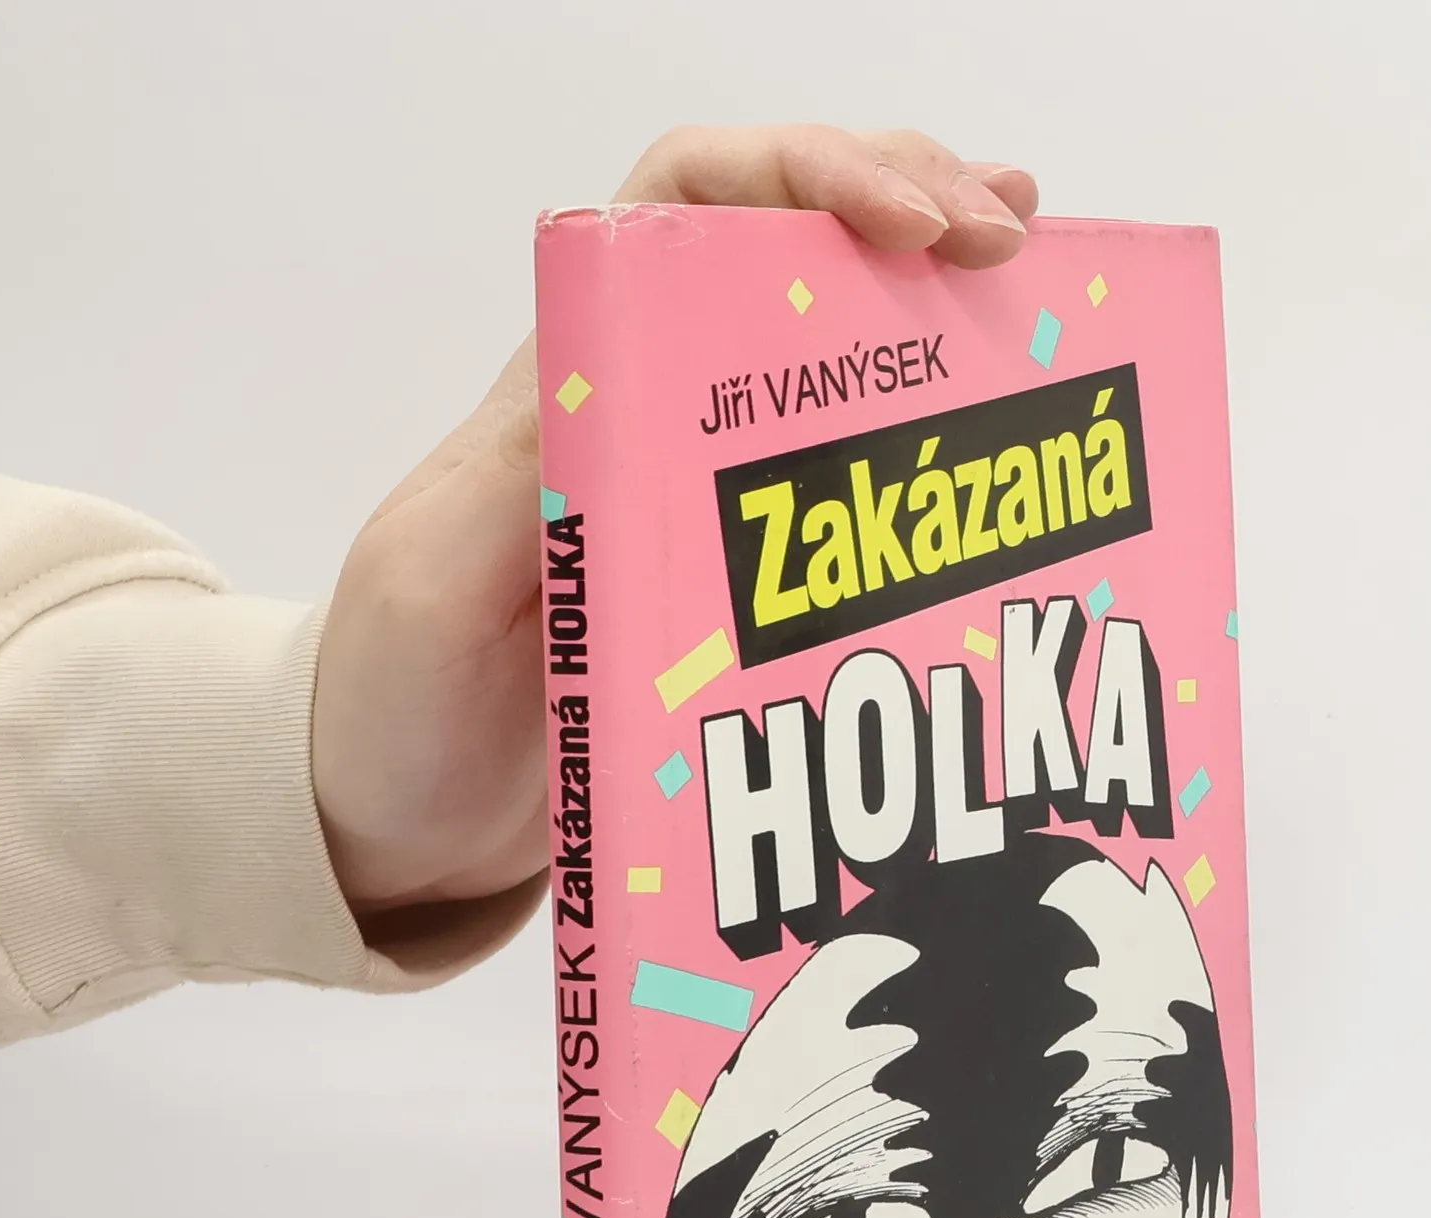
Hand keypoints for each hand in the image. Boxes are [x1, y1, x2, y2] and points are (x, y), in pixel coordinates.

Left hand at [312, 126, 1039, 923]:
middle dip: (905, 202)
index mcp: (570, 385)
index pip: (688, 203)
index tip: (913, 229)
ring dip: (930, 285)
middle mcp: (647, 407)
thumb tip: (633, 396)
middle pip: (781, 238)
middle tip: (1014, 241)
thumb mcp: (433, 593)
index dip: (806, 179)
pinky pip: (843, 468)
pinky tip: (993, 407)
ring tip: (1036, 266)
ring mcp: (699, 487)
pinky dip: (922, 420)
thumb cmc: (395, 711)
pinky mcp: (735, 572)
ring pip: (827, 334)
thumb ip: (521, 488)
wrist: (400, 825)